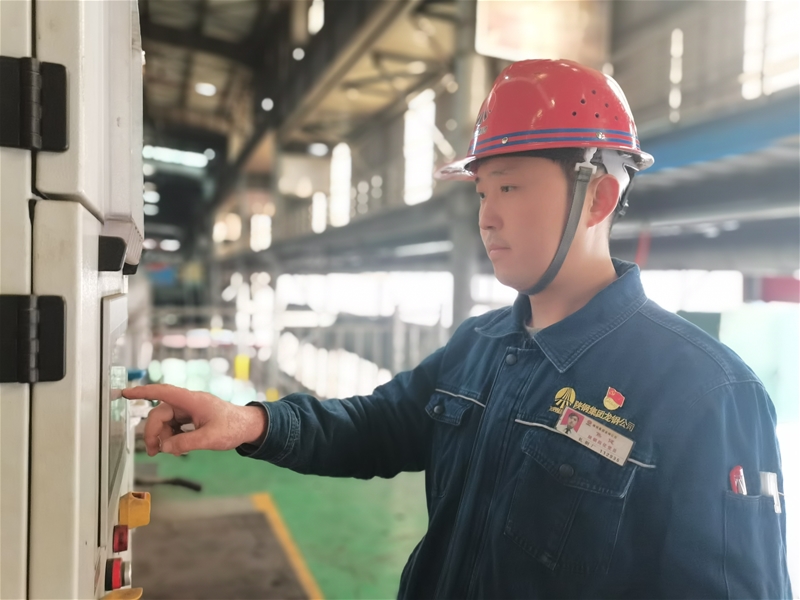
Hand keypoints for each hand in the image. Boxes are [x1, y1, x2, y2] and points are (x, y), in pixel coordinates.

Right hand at [123, 384, 267, 455]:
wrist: (249, 426)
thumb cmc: (234, 427)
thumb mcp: (209, 439)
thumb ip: (185, 443)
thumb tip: (165, 448)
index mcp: (192, 401)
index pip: (163, 392)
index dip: (143, 392)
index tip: (125, 393)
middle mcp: (188, 403)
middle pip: (160, 413)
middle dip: (154, 432)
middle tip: (154, 451)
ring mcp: (190, 410)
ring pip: (166, 421)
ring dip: (163, 436)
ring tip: (168, 452)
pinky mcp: (192, 417)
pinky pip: (174, 425)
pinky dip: (171, 436)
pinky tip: (175, 447)